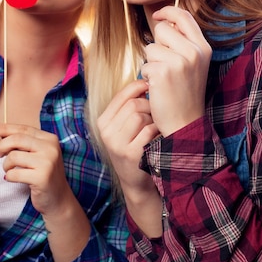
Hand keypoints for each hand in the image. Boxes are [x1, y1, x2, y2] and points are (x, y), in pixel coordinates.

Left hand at [0, 123, 72, 217]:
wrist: (59, 199)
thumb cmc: (44, 174)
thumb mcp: (39, 154)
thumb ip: (25, 143)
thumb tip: (1, 132)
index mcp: (50, 139)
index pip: (24, 128)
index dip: (5, 128)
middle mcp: (50, 148)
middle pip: (16, 139)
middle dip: (2, 146)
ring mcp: (47, 162)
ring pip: (13, 156)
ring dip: (6, 165)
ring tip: (9, 170)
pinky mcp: (41, 177)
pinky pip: (14, 173)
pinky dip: (8, 177)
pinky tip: (12, 179)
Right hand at [97, 79, 158, 196]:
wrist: (136, 181)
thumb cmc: (134, 148)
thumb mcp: (124, 127)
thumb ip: (129, 106)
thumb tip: (145, 80)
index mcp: (103, 122)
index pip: (122, 95)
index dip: (139, 87)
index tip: (150, 86)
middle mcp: (106, 133)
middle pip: (133, 104)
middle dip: (149, 106)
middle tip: (156, 114)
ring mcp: (117, 144)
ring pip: (140, 116)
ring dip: (153, 119)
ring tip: (155, 128)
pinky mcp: (131, 154)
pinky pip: (148, 131)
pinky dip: (157, 131)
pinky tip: (158, 137)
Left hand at [142, 6, 211, 135]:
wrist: (185, 123)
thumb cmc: (185, 94)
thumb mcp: (193, 65)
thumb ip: (184, 43)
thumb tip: (166, 22)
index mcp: (203, 48)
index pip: (184, 16)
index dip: (168, 11)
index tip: (157, 15)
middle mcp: (193, 52)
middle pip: (162, 30)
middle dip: (157, 46)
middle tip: (165, 66)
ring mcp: (178, 62)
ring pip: (150, 48)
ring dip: (151, 63)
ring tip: (163, 79)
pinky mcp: (162, 72)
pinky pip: (145, 65)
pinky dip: (147, 76)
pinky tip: (158, 88)